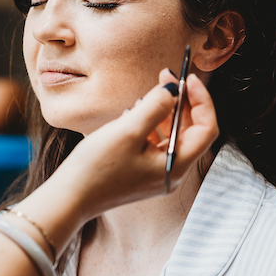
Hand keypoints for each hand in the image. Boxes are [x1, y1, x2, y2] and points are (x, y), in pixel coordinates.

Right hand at [18, 69, 218, 247]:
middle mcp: (171, 173)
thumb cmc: (96, 168)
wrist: (69, 198)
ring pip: (173, 136)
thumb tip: (173, 89)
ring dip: (166, 111)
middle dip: (182, 102)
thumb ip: (155, 106)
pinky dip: (152, 125)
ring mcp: (157, 175)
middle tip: (166, 76)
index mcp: (175, 166)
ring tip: (149, 93)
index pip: (206, 128)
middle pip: (191, 131)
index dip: (201, 100)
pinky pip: (156, 144)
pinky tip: (136, 113)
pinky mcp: (142, 173)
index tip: (187, 78)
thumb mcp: (127, 131)